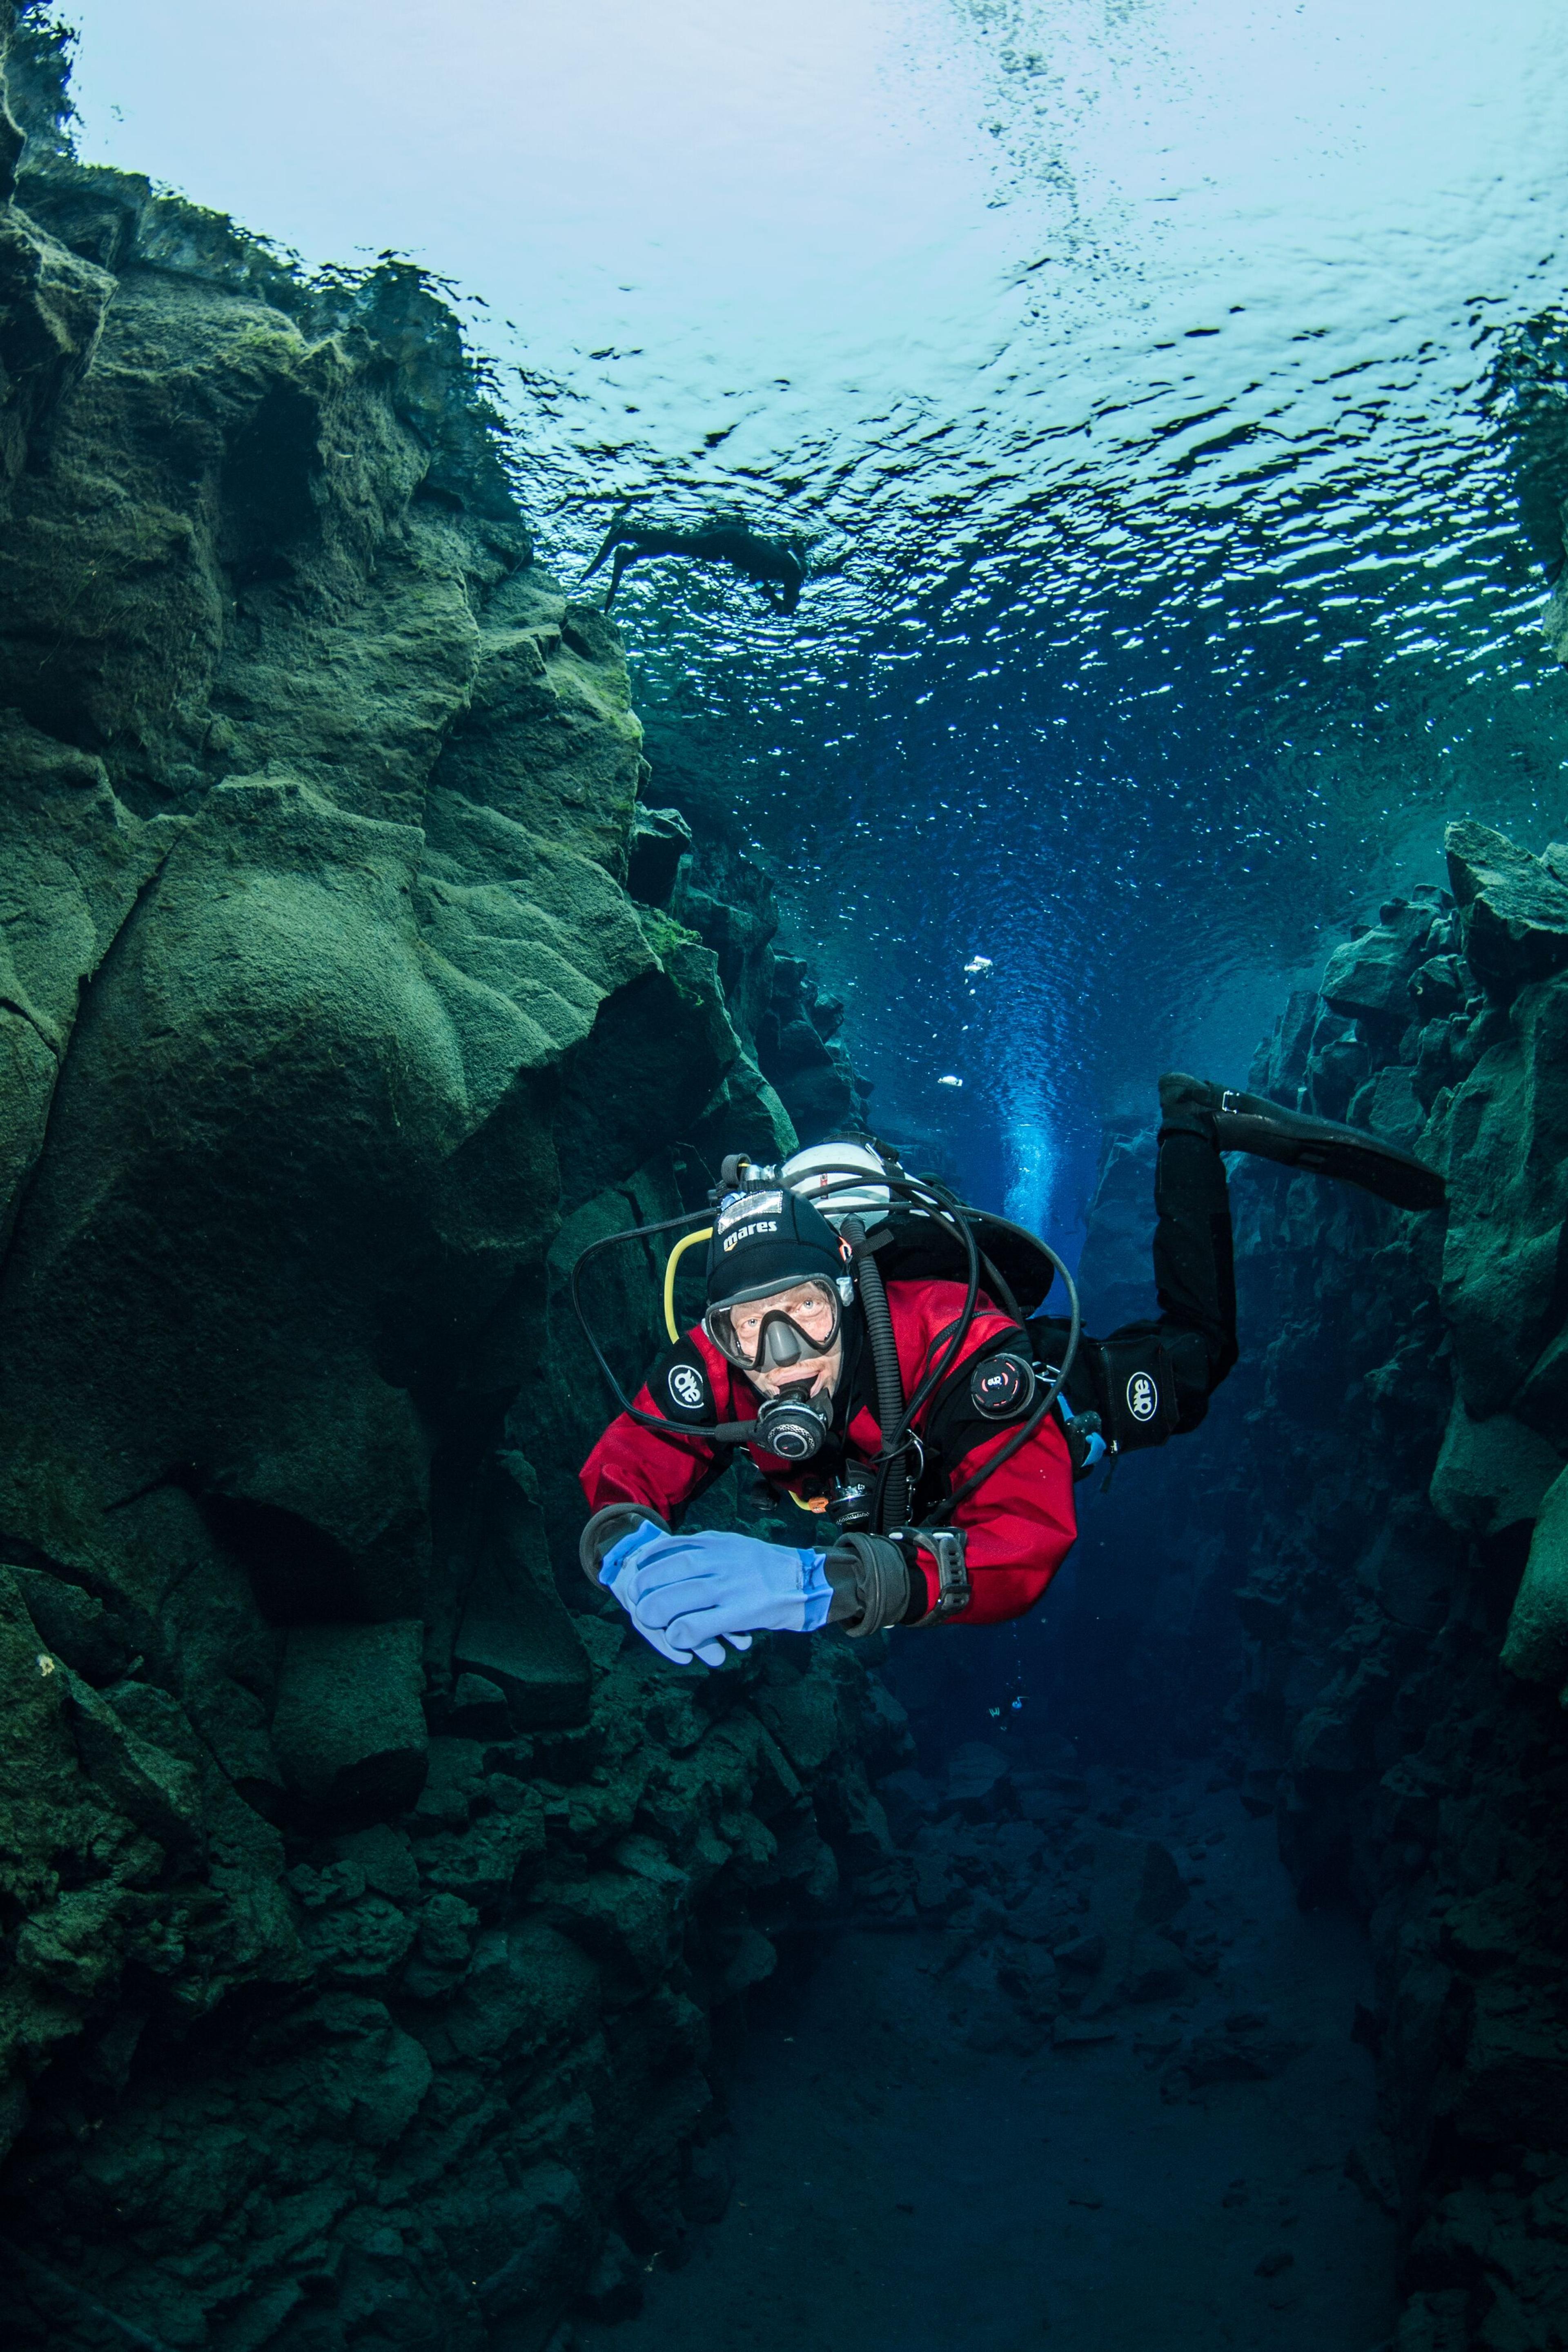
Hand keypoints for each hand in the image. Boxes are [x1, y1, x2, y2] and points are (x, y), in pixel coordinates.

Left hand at [600, 1523, 829, 1667]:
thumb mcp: (736, 1546)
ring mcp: (732, 1585)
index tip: (633, 1572)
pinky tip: (678, 1640)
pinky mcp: (743, 1611)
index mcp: (718, 1543)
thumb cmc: (769, 1569)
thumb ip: (706, 1550)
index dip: (646, 1561)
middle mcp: (722, 1560)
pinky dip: (681, 1634)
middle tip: (635, 1601)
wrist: (811, 1581)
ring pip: (678, 1598)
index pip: (670, 1546)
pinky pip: (699, 1625)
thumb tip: (671, 1556)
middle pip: (668, 1571)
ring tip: (649, 1621)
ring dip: (655, 1612)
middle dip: (643, 1587)